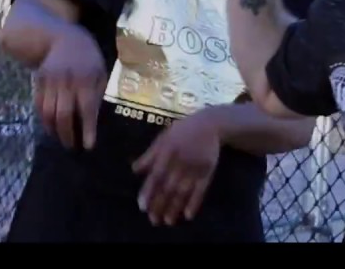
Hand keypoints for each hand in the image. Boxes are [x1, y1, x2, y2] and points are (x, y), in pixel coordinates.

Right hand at [33, 28, 106, 149]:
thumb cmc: (88, 58)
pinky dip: (44, 120)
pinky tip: (51, 128)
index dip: (87, 129)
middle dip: (67, 134)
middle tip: (72, 147)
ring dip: (54, 130)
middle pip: (64, 114)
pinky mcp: (38, 82)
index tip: (88, 146)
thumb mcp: (99, 72)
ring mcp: (50, 81)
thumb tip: (94, 119)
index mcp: (86, 79)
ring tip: (62, 140)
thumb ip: (97, 93)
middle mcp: (66, 81)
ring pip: (48, 112)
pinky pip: (39, 105)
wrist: (62, 38)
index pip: (87, 109)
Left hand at [132, 110, 222, 224]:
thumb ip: (150, 155)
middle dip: (160, 205)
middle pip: (168, 187)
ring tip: (168, 221)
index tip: (142, 207)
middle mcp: (180, 162)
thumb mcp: (163, 138)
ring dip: (175, 207)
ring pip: (183, 192)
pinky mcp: (207, 172)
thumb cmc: (182, 131)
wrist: (210, 124)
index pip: (156, 176)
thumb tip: (134, 170)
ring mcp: (195, 168)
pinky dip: (195, 203)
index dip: (148, 192)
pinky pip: (201, 190)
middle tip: (153, 220)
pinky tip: (188, 215)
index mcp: (167, 152)